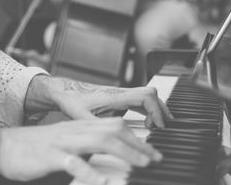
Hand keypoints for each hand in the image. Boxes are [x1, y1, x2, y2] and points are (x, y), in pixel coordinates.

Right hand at [0, 117, 161, 183]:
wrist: (2, 146)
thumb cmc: (32, 148)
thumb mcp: (63, 143)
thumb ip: (84, 147)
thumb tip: (106, 157)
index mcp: (78, 127)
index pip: (114, 126)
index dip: (136, 138)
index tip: (151, 152)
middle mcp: (74, 131)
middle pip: (113, 130)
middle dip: (137, 144)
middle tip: (154, 159)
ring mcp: (63, 142)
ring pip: (99, 141)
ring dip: (124, 152)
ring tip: (140, 165)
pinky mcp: (50, 156)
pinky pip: (73, 163)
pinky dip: (90, 172)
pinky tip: (103, 181)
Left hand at [27, 76, 173, 127]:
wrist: (65, 90)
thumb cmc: (72, 99)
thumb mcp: (81, 117)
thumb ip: (95, 126)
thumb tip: (105, 139)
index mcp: (115, 95)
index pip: (145, 96)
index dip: (156, 110)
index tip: (159, 126)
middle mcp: (121, 92)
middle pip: (151, 94)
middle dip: (162, 109)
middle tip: (165, 127)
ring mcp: (121, 93)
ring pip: (147, 96)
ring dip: (156, 109)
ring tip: (160, 127)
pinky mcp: (119, 97)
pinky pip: (141, 100)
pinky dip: (149, 110)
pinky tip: (148, 123)